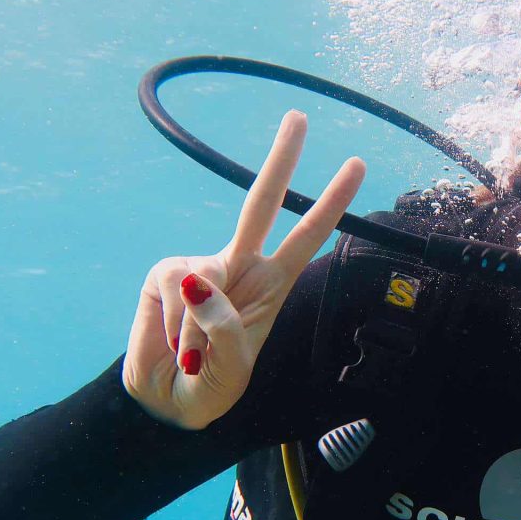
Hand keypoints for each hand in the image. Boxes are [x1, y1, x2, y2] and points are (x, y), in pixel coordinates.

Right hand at [122, 110, 364, 428]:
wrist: (167, 403)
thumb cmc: (211, 385)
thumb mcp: (232, 365)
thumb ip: (221, 325)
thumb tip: (198, 280)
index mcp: (273, 284)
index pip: (308, 235)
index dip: (332, 202)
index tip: (355, 164)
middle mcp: (241, 266)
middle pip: (263, 202)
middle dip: (282, 159)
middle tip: (299, 116)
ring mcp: (201, 267)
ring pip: (205, 275)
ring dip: (197, 329)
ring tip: (192, 357)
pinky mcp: (164, 274)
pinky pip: (174, 289)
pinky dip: (174, 325)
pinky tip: (172, 344)